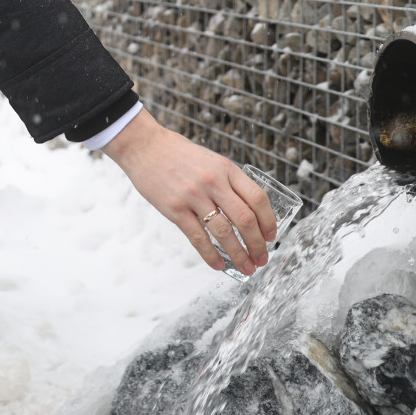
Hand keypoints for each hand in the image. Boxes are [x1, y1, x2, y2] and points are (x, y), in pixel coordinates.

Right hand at [102, 110, 276, 274]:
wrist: (144, 146)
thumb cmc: (178, 154)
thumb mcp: (211, 160)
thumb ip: (227, 181)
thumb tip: (246, 210)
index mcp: (226, 168)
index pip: (258, 198)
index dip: (269, 221)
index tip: (271, 236)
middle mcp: (213, 181)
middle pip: (245, 219)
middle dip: (257, 244)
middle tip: (261, 259)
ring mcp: (193, 195)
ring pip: (224, 232)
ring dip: (239, 254)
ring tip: (246, 267)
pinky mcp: (174, 209)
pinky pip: (197, 237)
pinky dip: (210, 255)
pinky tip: (218, 265)